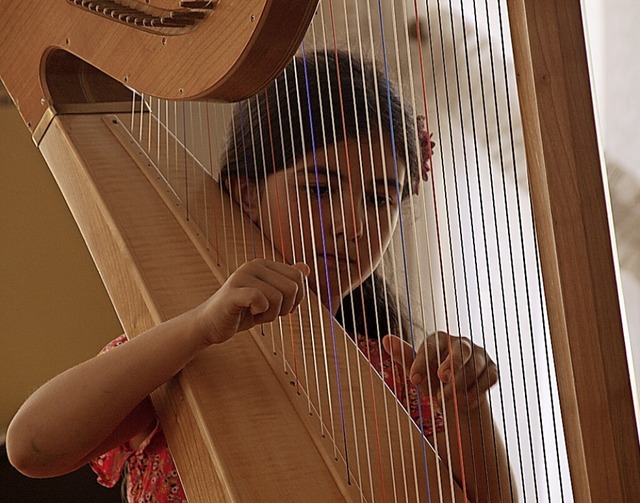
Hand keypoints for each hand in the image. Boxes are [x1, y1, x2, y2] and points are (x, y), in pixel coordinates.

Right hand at [195, 259, 309, 344]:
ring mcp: (242, 277)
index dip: (296, 299)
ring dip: (270, 315)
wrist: (211, 324)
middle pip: (292, 288)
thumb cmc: (242, 311)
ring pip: (278, 298)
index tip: (279, 307)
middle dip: (284, 308)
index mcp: (263, 264)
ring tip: (254, 314)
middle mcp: (253, 265)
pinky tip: (248, 313)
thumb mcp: (268, 297)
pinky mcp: (233, 292)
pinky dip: (260, 314)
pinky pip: (261, 301)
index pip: (298, 278)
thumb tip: (306, 268)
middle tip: (265, 312)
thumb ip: (285, 281)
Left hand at [382, 332, 497, 411]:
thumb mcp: (416, 371)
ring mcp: (480, 355)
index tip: (412, 380)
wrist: (455, 397)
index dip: (422, 362)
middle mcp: (462, 343)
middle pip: (461, 350)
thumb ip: (403, 356)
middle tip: (441, 380)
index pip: (431, 346)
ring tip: (445, 400)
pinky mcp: (493, 369)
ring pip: (475, 367)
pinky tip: (464, 402)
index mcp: (440, 338)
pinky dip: (476, 392)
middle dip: (451, 366)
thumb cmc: (432, 379)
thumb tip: (386, 339)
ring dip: (460, 385)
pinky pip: (489, 379)